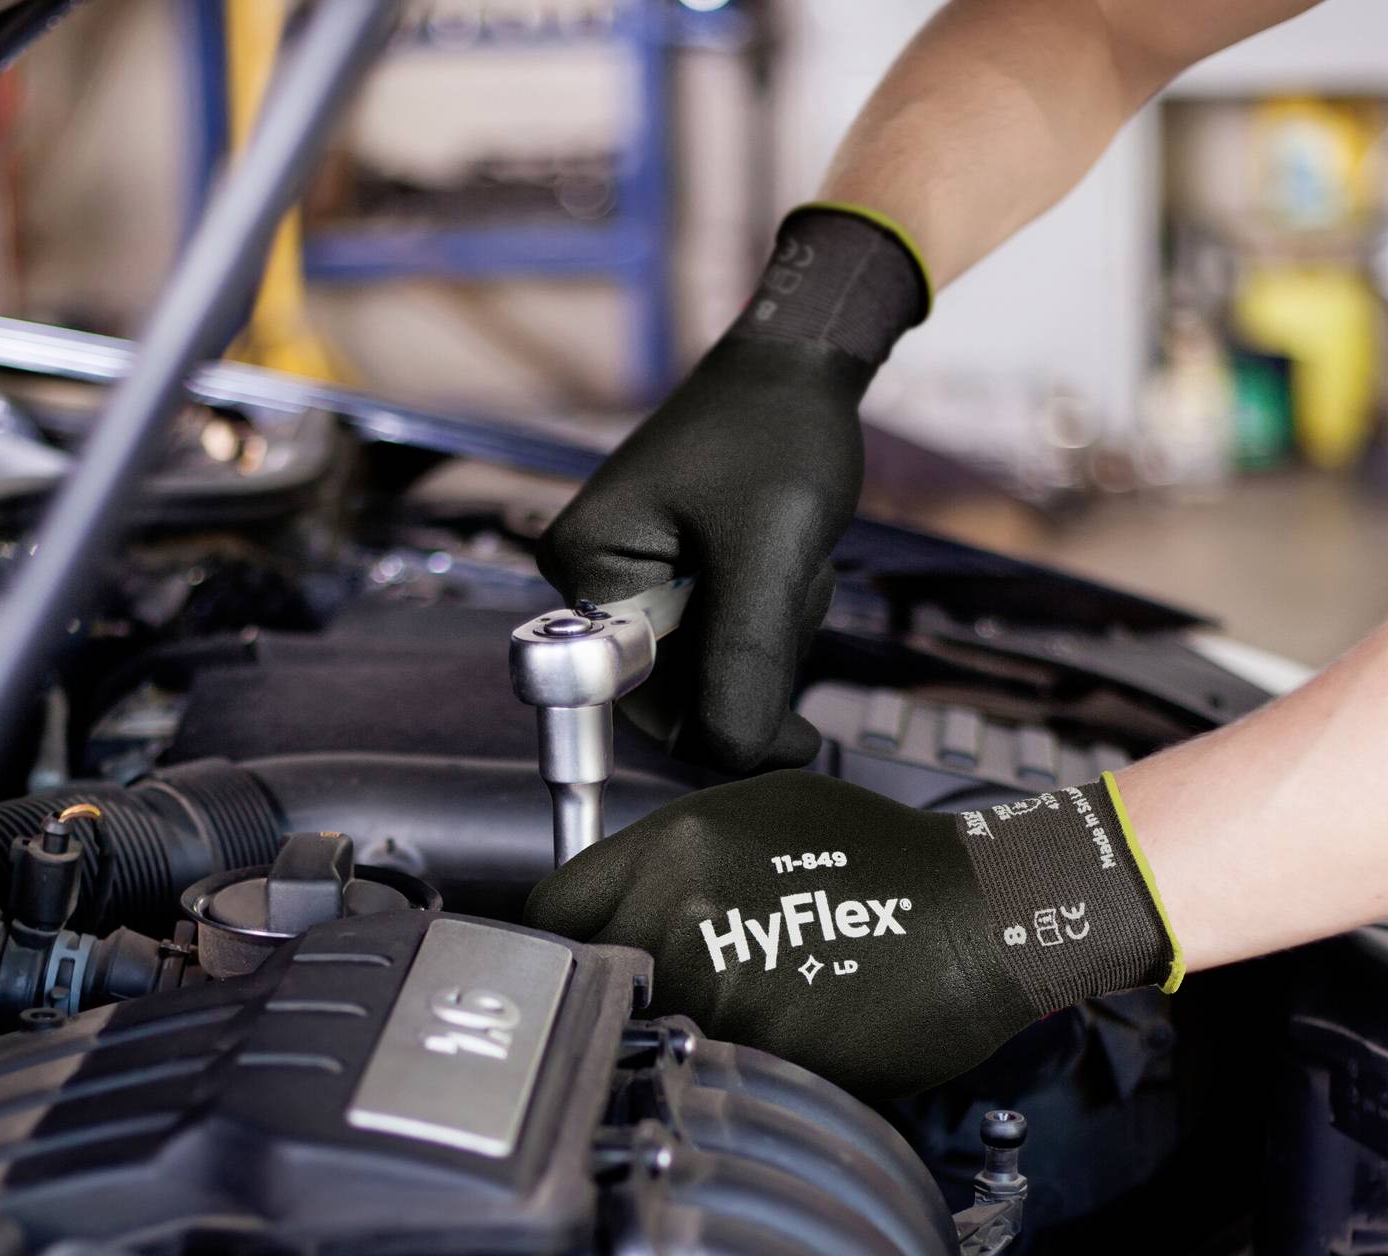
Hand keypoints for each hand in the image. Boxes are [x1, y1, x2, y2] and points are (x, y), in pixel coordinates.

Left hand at [524, 771, 1177, 1100]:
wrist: (987, 915)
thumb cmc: (888, 865)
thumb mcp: (761, 817)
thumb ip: (672, 860)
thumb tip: (614, 908)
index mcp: (671, 847)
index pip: (551, 915)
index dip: (566, 948)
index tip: (584, 970)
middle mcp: (679, 911)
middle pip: (593, 985)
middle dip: (624, 998)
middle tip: (671, 1003)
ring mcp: (719, 985)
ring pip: (648, 1038)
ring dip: (680, 1040)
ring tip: (748, 1017)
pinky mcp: (763, 1049)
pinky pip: (712, 1073)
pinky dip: (733, 1070)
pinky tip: (786, 1041)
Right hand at [538, 341, 858, 773]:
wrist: (800, 367)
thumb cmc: (778, 434)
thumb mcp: (769, 550)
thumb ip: (745, 659)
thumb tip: (734, 755)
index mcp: (587, 572)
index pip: (639, 707)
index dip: (715, 727)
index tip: (795, 732)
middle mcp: (593, 584)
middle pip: (680, 695)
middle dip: (755, 660)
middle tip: (793, 586)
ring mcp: (634, 582)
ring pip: (712, 672)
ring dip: (772, 637)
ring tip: (792, 561)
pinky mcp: (672, 580)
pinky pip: (724, 641)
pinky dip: (769, 619)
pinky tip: (787, 563)